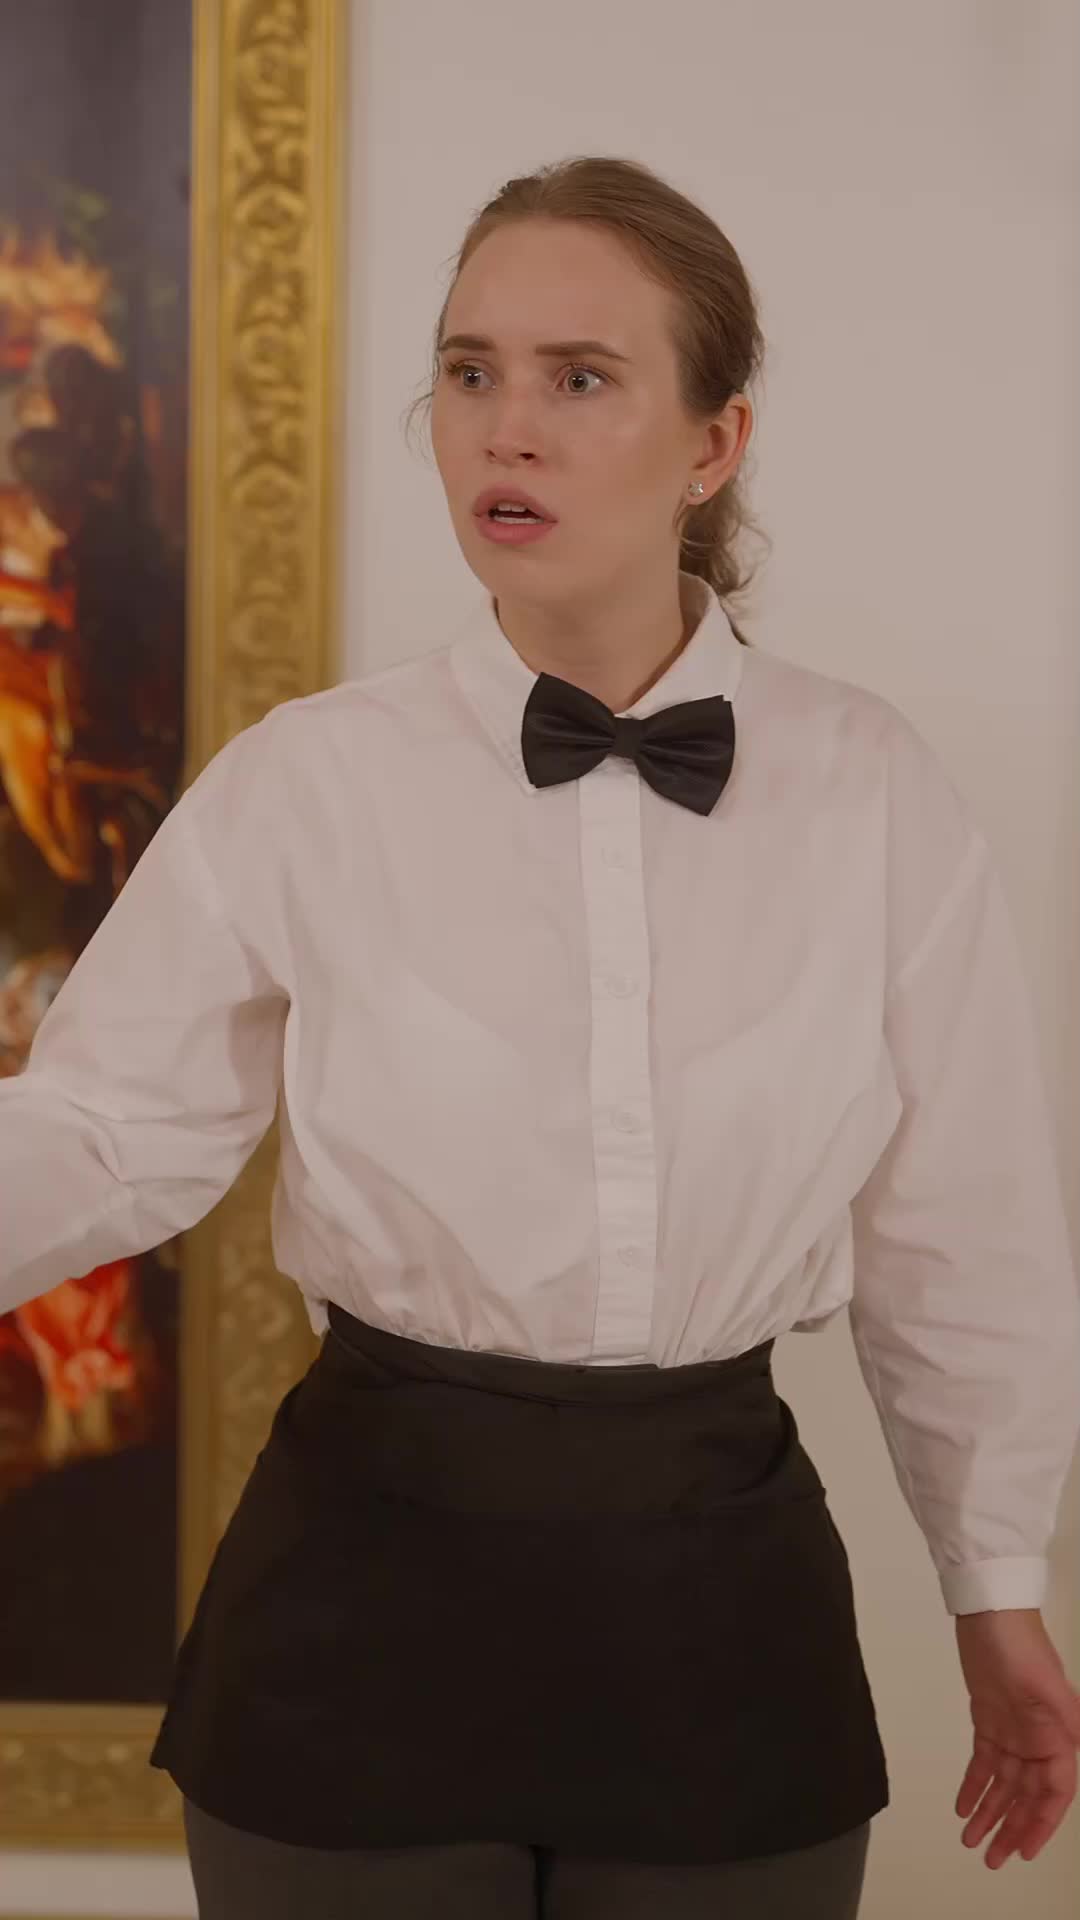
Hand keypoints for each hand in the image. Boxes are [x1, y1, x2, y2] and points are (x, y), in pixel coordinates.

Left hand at [953, 1608, 1079, 1868]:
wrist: (989, 1611)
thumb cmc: (1019, 1645)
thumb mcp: (1045, 1684)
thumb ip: (1065, 1718)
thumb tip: (1078, 1746)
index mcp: (1058, 1736)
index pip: (1053, 1793)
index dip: (1040, 1825)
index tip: (1024, 1852)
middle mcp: (1039, 1739)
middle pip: (1027, 1796)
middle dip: (1010, 1828)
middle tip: (989, 1859)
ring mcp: (1013, 1730)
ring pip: (1004, 1784)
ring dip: (990, 1813)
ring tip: (971, 1842)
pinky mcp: (989, 1719)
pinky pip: (984, 1762)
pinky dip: (975, 1785)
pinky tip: (963, 1807)